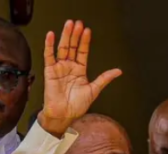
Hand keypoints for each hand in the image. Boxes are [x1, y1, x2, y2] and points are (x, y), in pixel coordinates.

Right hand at [40, 20, 121, 136]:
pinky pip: (49, 56)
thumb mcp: (94, 90)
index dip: (84, 41)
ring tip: (69, 25)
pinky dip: (49, 46)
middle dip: (75, 35)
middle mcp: (69, 67)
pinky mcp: (50, 71)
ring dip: (65, 36)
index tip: (87, 31)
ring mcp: (59, 68)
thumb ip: (104, 78)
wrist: (65, 115)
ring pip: (62, 48)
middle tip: (77, 23)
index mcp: (80, 70)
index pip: (82, 52)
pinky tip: (51, 36)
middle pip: (72, 47)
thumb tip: (118, 71)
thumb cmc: (77, 106)